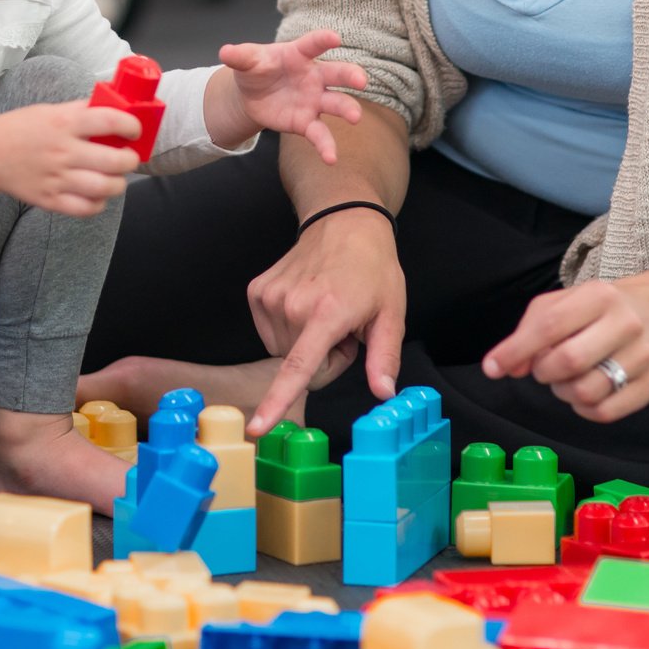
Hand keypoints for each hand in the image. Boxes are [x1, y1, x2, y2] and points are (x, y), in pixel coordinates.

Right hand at [0, 101, 141, 217]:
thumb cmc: (22, 129)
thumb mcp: (51, 110)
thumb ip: (82, 110)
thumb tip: (115, 107)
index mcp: (64, 123)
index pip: (110, 121)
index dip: (131, 126)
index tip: (135, 131)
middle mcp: (62, 151)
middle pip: (113, 161)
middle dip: (131, 160)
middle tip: (129, 157)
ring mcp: (56, 178)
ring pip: (104, 187)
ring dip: (118, 183)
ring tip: (116, 177)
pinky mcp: (50, 200)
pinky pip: (85, 208)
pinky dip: (99, 203)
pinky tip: (97, 193)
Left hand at [217, 30, 370, 164]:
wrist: (252, 95)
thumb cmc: (256, 70)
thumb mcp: (247, 62)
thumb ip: (240, 57)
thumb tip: (224, 52)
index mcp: (299, 55)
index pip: (313, 44)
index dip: (323, 40)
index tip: (334, 38)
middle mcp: (314, 76)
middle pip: (336, 74)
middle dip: (350, 75)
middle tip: (361, 80)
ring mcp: (314, 100)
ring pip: (336, 104)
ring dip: (347, 109)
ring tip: (355, 117)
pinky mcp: (307, 123)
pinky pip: (320, 134)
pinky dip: (326, 146)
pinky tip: (331, 159)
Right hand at [244, 209, 404, 434]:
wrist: (342, 222)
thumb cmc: (372, 269)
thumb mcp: (391, 313)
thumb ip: (385, 357)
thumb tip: (384, 393)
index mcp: (328, 313)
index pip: (298, 367)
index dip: (278, 401)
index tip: (258, 426)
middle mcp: (293, 306)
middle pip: (302, 369)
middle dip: (324, 357)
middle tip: (343, 327)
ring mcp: (270, 297)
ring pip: (284, 353)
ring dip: (306, 342)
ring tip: (325, 311)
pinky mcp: (257, 292)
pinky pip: (270, 333)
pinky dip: (289, 327)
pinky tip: (305, 301)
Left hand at [481, 279, 648, 423]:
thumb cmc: (601, 309)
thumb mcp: (563, 304)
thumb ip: (529, 330)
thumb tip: (506, 367)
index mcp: (599, 296)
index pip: (549, 326)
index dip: (515, 350)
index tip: (493, 368)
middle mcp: (626, 324)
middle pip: (568, 361)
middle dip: (543, 371)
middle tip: (544, 366)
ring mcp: (643, 356)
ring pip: (586, 392)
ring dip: (563, 391)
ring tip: (566, 378)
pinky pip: (605, 412)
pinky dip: (583, 409)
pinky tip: (584, 393)